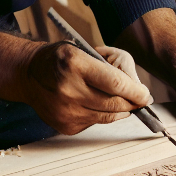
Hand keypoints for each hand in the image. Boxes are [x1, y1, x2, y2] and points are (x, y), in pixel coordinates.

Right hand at [20, 41, 151, 135]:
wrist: (29, 74)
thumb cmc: (62, 58)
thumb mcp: (86, 50)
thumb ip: (114, 66)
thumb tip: (139, 91)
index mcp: (75, 64)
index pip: (117, 84)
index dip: (136, 92)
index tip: (145, 94)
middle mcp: (69, 89)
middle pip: (115, 104)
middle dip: (132, 102)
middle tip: (139, 98)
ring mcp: (66, 111)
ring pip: (108, 116)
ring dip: (120, 110)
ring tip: (122, 101)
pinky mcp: (65, 126)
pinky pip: (95, 122)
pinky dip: (101, 114)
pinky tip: (95, 103)